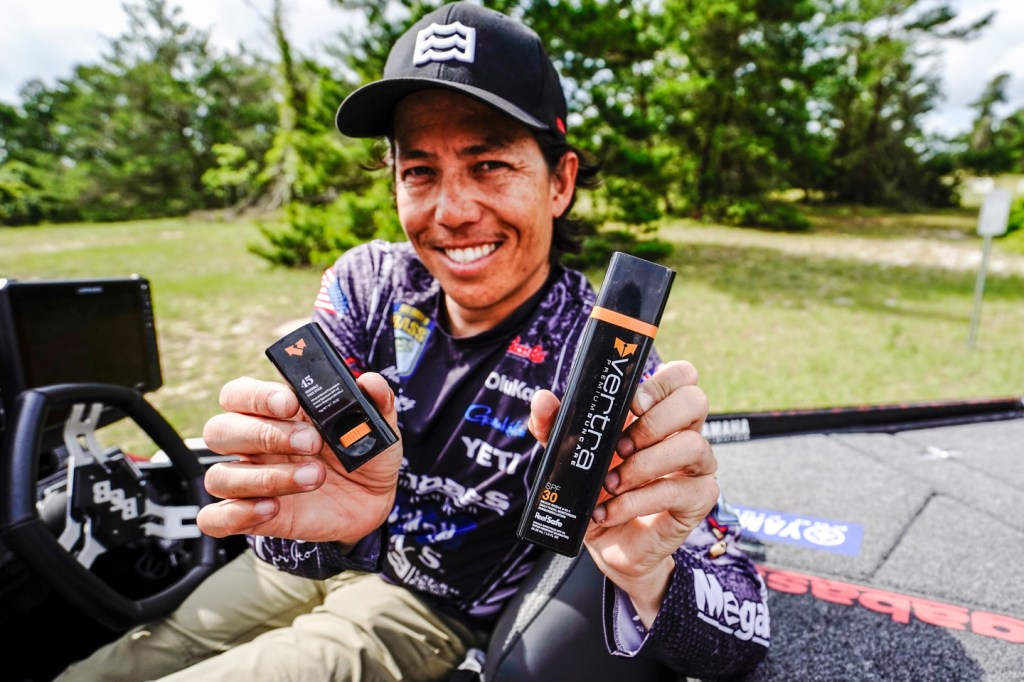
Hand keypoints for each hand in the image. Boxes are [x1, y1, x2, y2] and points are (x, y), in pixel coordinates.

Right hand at [196, 375, 402, 544]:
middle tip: (311, 442)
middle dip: (264, 435)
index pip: (239, 393)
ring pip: (220, 476)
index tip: (290, 403)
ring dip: (264, 478)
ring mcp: (250, 481)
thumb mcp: (377, 427)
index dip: (256, 396)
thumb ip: (377, 401)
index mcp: (275, 413)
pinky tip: (272, 508)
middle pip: (219, 431)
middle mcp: (253, 444)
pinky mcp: (252, 517)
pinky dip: (235, 515)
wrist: (372, 501)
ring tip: (314, 477)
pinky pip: (216, 519)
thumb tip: (370, 382)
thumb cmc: (364, 454)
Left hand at [529, 361, 717, 626]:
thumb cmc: (597, 487)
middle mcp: (685, 433)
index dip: (661, 382)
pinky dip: (635, 501)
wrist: (606, 539)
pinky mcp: (699, 500)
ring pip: (691, 445)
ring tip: (610, 484)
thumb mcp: (570, 454)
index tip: (632, 404)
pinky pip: (676, 491)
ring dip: (643, 465)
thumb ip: (556, 425)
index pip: (682, 376)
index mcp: (660, 412)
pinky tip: (610, 510)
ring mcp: (697, 466)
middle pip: (695, 401)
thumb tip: (544, 399)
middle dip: (652, 422)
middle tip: (619, 446)